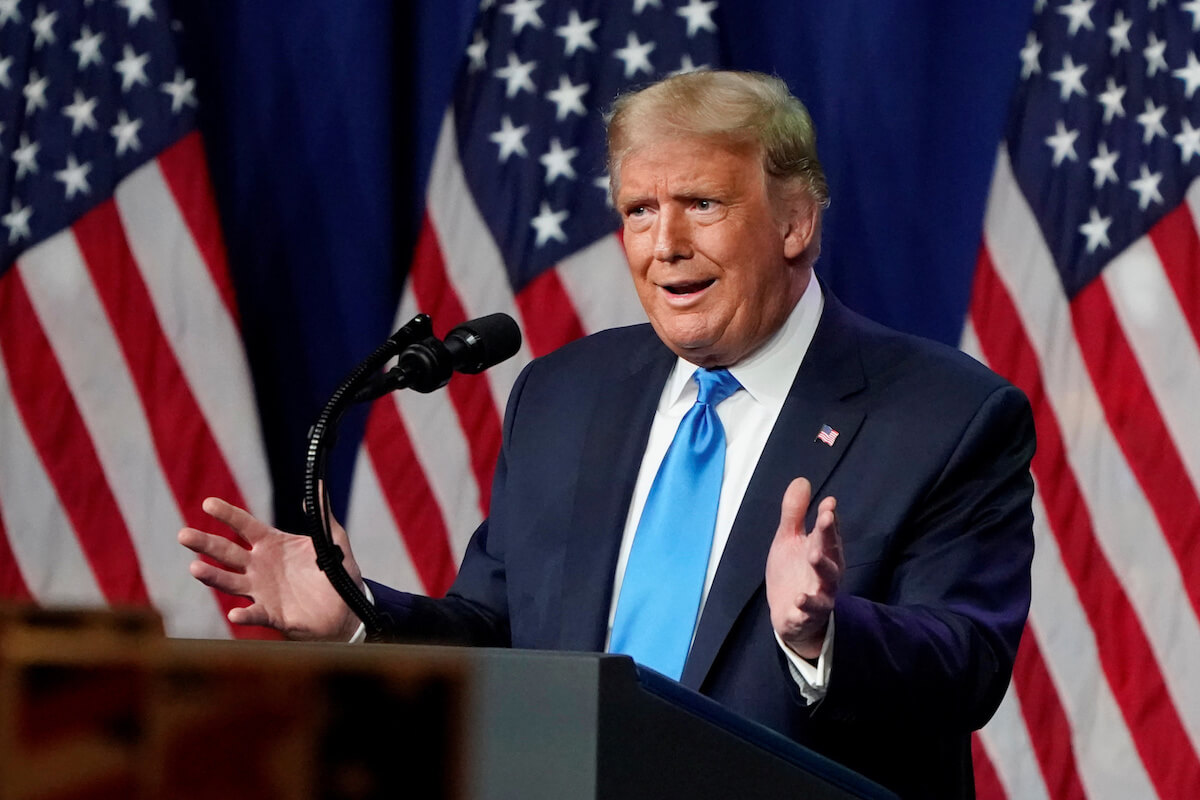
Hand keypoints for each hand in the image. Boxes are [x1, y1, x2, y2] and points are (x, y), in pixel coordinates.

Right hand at [178, 497, 362, 641]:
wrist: (347, 608)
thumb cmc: (336, 572)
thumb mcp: (332, 539)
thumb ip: (323, 513)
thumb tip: (320, 484)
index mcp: (272, 544)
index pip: (244, 525)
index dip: (227, 514)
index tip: (208, 503)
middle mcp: (260, 566)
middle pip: (227, 552)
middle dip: (205, 543)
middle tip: (183, 534)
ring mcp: (262, 591)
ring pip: (230, 581)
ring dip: (212, 576)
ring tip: (195, 568)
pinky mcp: (272, 614)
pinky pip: (255, 614)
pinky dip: (245, 615)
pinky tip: (234, 614)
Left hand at [765, 477, 843, 658]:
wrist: (791, 615)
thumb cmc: (793, 573)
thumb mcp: (788, 540)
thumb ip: (794, 513)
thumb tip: (802, 480)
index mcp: (823, 551)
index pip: (828, 533)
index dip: (829, 519)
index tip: (828, 504)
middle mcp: (826, 573)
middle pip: (831, 554)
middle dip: (828, 537)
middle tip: (824, 519)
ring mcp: (819, 595)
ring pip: (826, 584)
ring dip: (822, 569)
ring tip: (813, 556)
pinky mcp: (806, 616)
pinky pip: (809, 613)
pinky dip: (806, 608)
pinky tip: (799, 601)